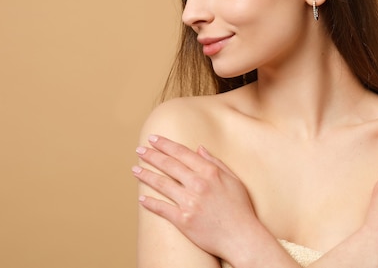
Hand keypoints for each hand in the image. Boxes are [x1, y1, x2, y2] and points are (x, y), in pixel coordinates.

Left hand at [133, 135, 262, 260]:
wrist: (242, 238)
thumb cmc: (240, 209)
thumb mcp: (233, 180)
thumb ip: (216, 162)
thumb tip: (199, 148)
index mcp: (210, 172)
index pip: (182, 153)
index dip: (165, 144)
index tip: (153, 139)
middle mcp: (198, 184)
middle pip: (168, 165)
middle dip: (151, 156)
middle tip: (139, 151)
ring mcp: (189, 202)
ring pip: (161, 184)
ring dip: (146, 175)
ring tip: (135, 170)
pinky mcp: (183, 220)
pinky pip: (162, 209)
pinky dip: (150, 203)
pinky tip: (141, 198)